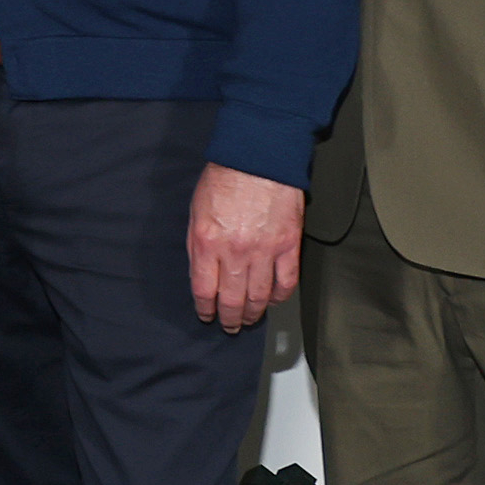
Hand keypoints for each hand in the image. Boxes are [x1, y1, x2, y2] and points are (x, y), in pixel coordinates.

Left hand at [186, 162, 303, 333]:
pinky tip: (272, 300)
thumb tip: (203, 275)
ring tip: (249, 319)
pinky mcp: (289, 244)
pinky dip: (279, 296)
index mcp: (206, 243)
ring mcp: (264, 250)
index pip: (204, 290)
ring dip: (253, 313)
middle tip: (229, 326)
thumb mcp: (195, 213)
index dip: (205, 309)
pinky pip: (286, 281)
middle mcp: (235, 251)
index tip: (206, 316)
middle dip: (229, 318)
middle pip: (232, 299)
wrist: (257, 158)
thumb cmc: (223, 180)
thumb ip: (198, 246)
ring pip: (259, 296)